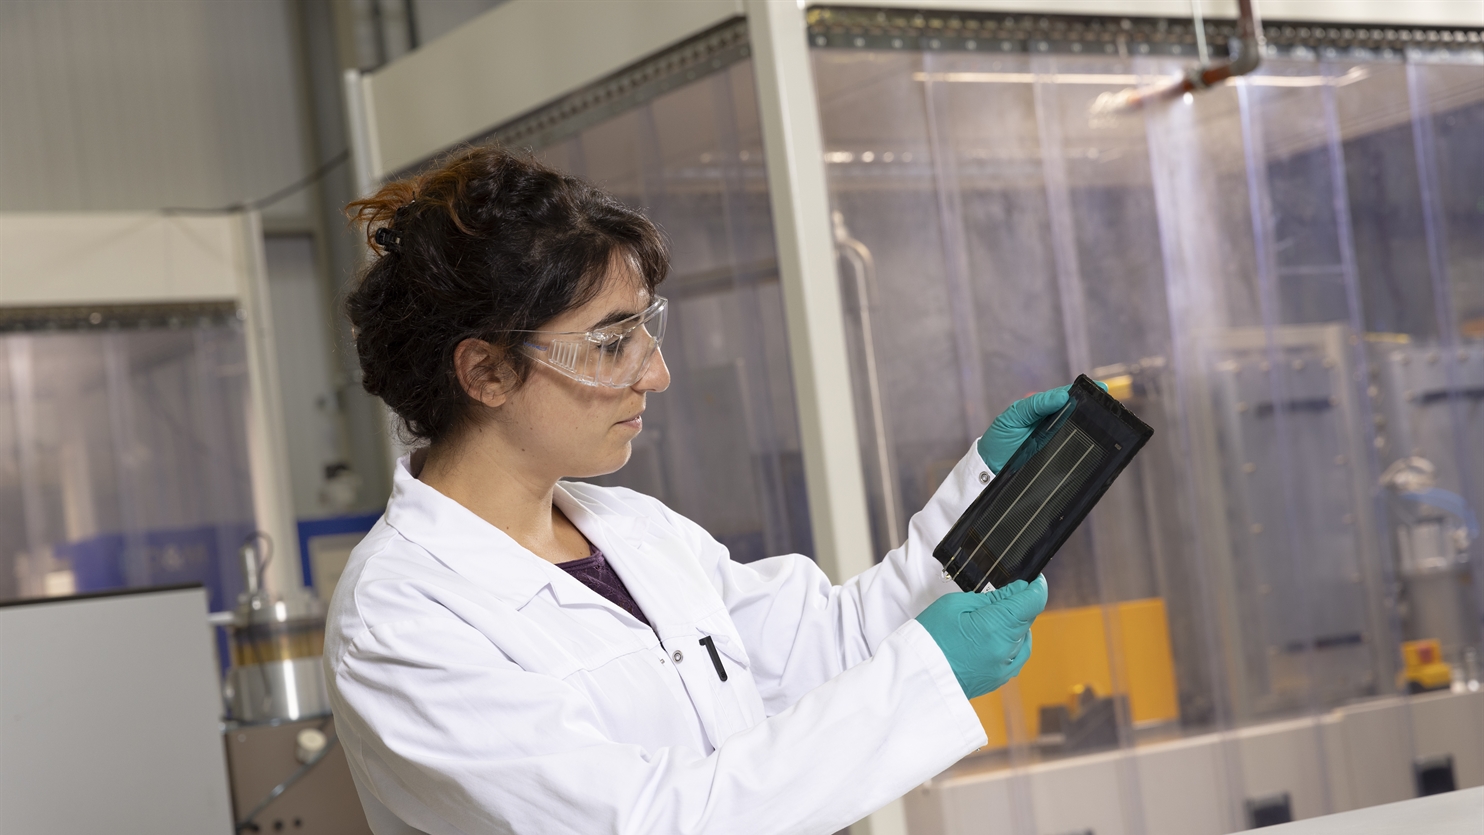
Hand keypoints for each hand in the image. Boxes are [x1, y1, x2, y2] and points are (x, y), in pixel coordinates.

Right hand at [915, 576, 1047, 698]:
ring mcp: (1005, 666)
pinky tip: (993, 637)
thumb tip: (1018, 590)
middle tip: (995, 599)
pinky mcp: (1000, 678)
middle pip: (1028, 618)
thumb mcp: (956, 604)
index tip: (1032, 580)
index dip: (1036, 587)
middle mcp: (1007, 648)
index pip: (1033, 601)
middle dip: (1019, 604)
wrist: (917, 675)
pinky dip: (1012, 642)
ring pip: (1023, 636)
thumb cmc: (930, 636)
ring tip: (987, 620)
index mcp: (996, 626)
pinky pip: (1017, 654)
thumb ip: (992, 597)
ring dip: (1013, 624)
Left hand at [977, 382, 1106, 473]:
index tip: (1100, 389)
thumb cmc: (999, 440)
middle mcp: (1052, 424)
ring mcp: (1056, 441)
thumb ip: (1036, 405)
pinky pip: (1074, 451)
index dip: (1083, 393)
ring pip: (1078, 432)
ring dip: (1092, 428)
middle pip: (1076, 414)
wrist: (990, 470)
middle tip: (1109, 406)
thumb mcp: (1014, 417)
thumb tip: (1063, 396)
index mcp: (1042, 410)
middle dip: (1093, 409)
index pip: (1066, 397)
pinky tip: (1096, 444)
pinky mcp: (1057, 459)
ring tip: (1108, 422)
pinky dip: (1084, 448)